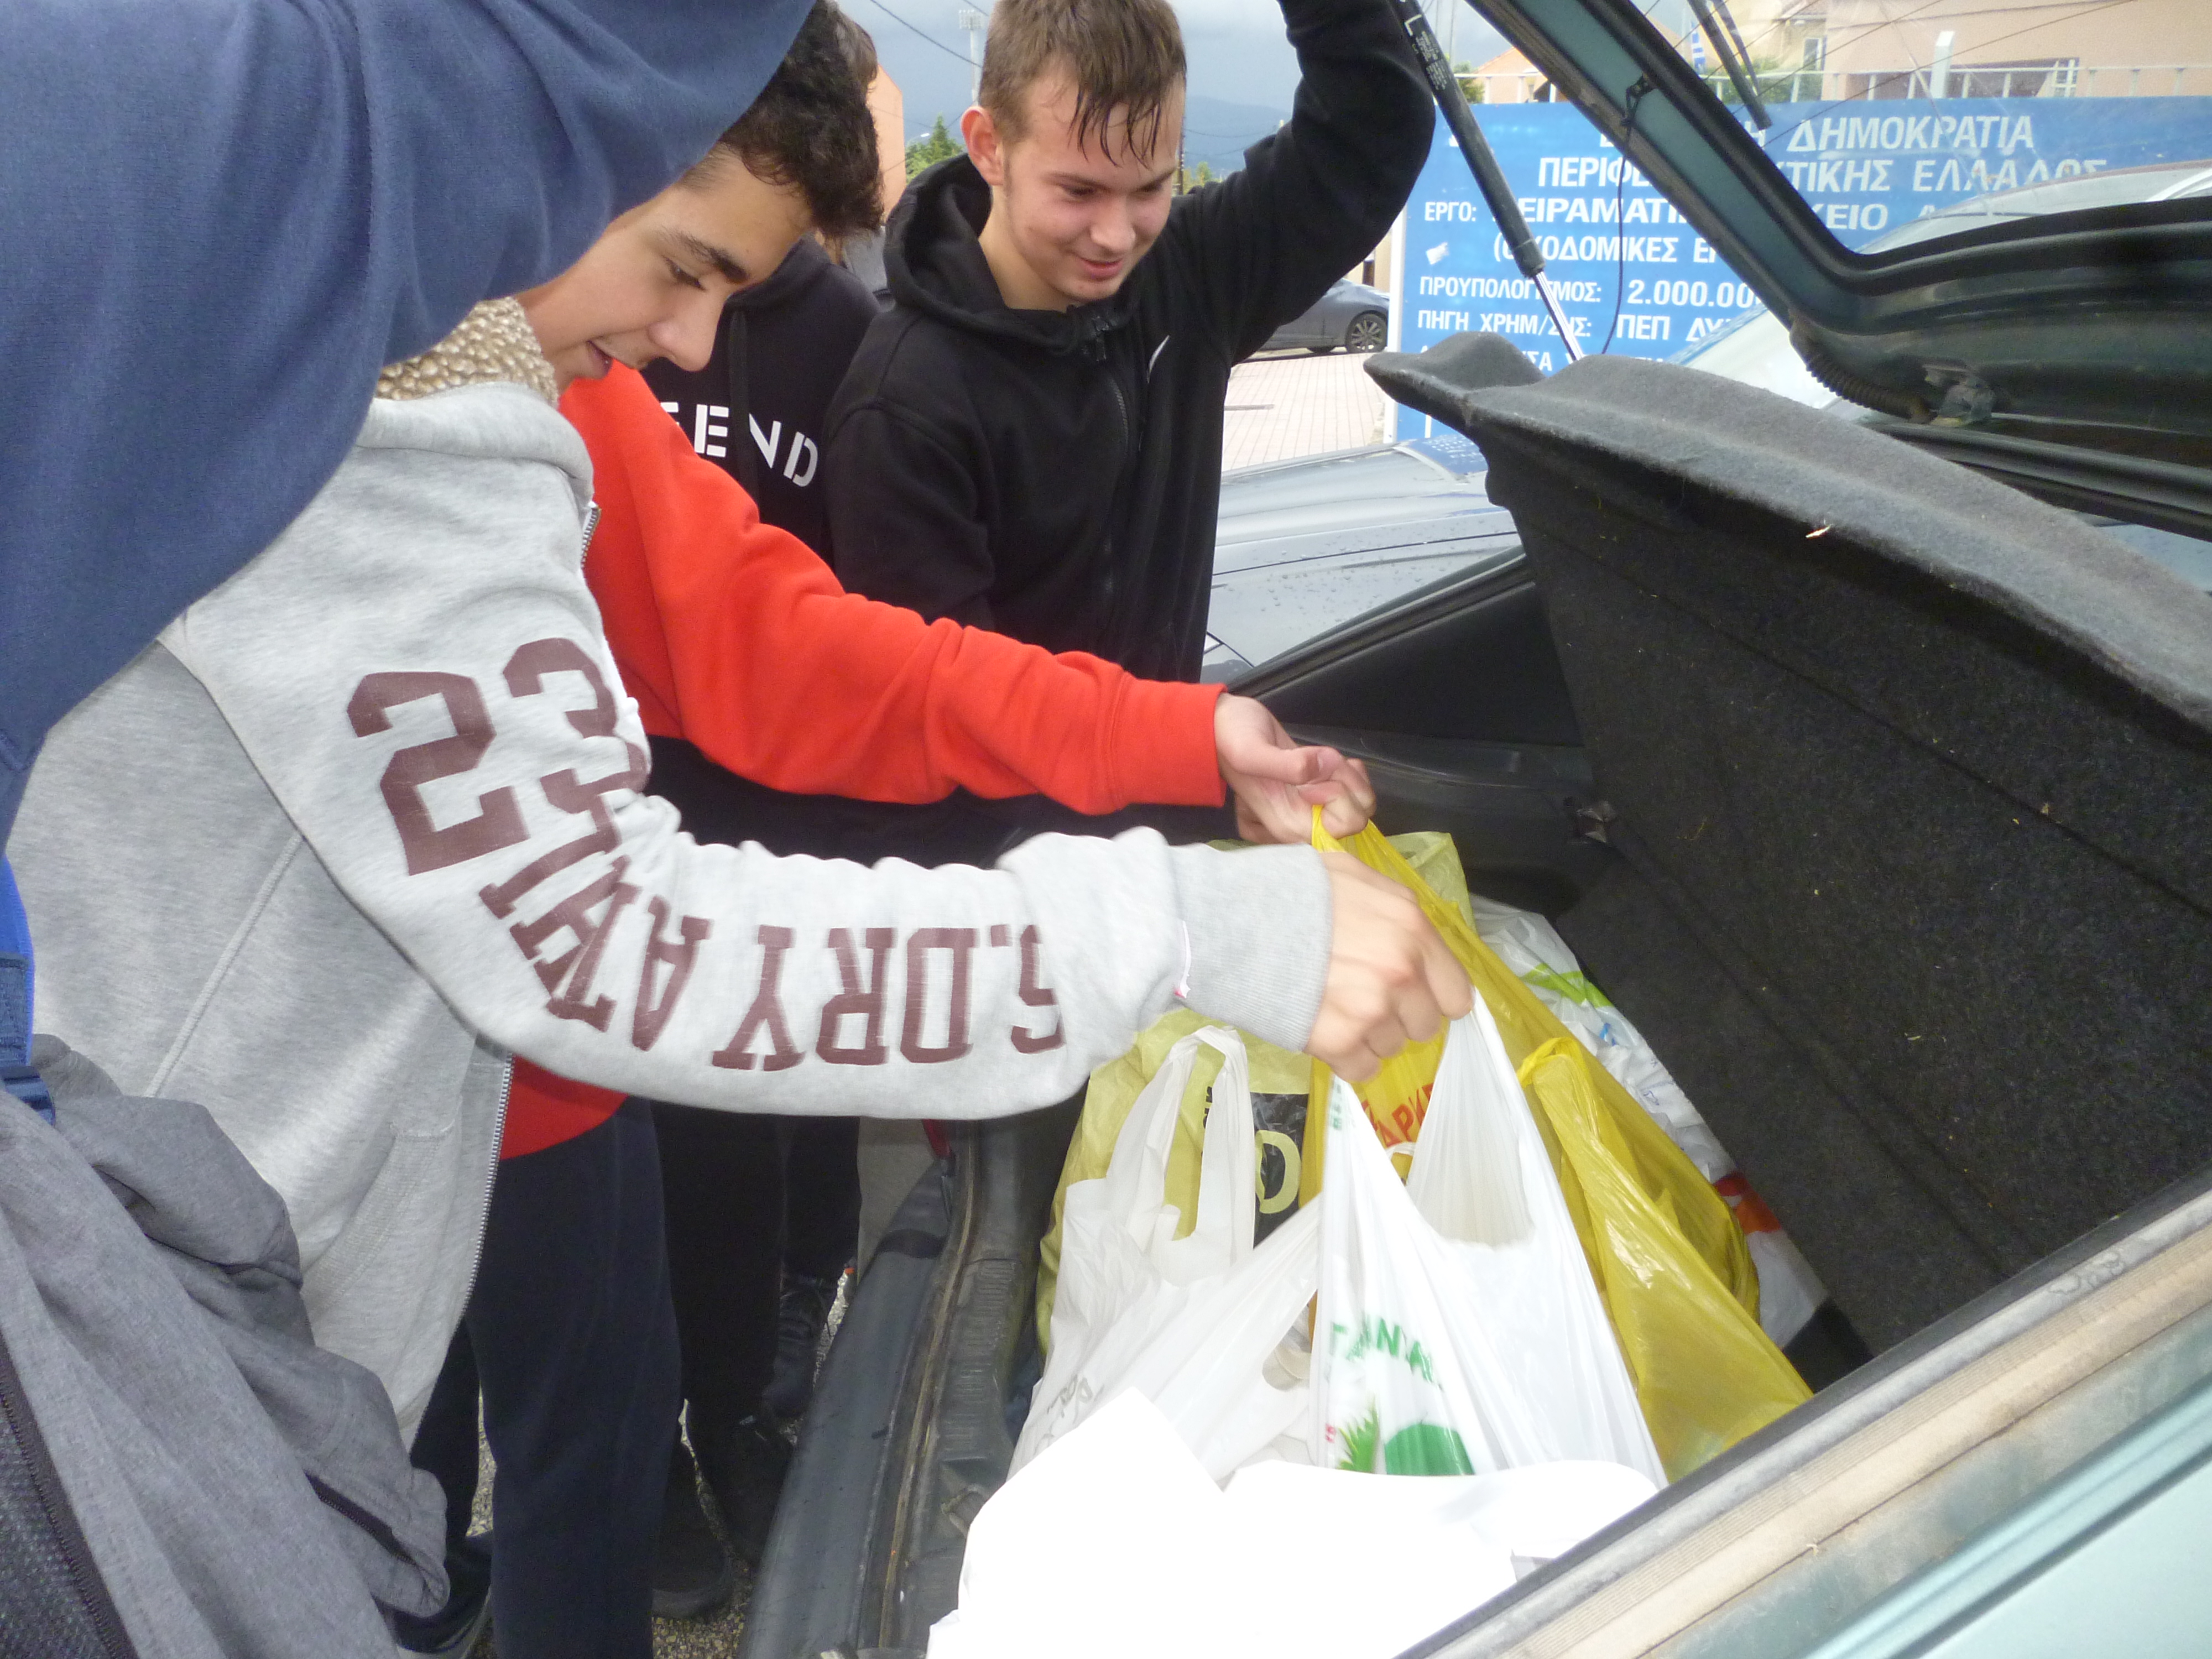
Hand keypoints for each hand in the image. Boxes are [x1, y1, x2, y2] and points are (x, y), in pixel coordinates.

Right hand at [1214, 694, 1375, 843]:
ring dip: (1346, 772)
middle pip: (1358, 816)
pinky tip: (1327, 759)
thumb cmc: (1232, 738)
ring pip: (1359, 801)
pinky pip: (1354, 790)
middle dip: (1346, 781)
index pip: (1344, 826)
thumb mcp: (1251, 751)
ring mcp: (1313, 808)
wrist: (1223, 725)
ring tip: (1317, 757)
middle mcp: (1304, 823)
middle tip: (1317, 761)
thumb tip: (1321, 767)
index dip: (1339, 796)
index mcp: (1289, 824)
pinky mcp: (1318, 791)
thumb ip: (1285, 765)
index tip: (1312, 776)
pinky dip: (1349, 770)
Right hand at [1305, 852, 1471, 1080]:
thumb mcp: (1351, 875)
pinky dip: (1345, 1058)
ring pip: (1391, 1047)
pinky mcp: (1338, 1043)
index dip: (1432, 996)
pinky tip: (1320, 1029)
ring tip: (1331, 1008)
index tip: (1410, 995)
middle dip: (1398, 1016)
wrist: (1231, 922)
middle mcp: (1401, 973)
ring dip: (1368, 1035)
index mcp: (1411, 929)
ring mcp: (1371, 1011)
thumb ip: (1392, 907)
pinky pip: (1362, 1070)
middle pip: (1425, 1025)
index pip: (1456, 993)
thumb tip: (1409, 935)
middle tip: (1360, 997)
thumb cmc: (1289, 892)